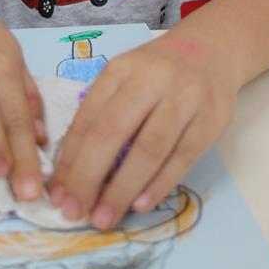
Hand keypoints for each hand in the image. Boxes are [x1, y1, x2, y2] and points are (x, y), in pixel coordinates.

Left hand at [49, 33, 238, 229]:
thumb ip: (102, 114)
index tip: (56, 194)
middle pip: (113, 132)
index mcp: (121, 70)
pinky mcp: (211, 119)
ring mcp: (185, 98)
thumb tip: (73, 170)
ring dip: (123, 189)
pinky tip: (140, 205)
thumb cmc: (158, 73)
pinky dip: (159, 185)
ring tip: (104, 218)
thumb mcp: (125, 79)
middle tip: (73, 211)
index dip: (70, 160)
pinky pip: (182, 158)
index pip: (88, 118)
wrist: (212, 50)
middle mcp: (151, 80)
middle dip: (89, 176)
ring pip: (149, 149)